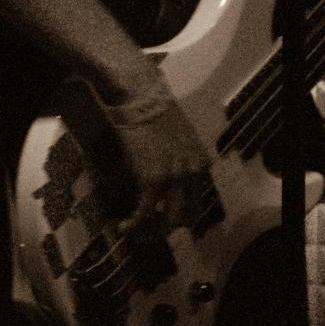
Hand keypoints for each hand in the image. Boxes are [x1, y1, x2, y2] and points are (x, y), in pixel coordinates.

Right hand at [95, 67, 210, 229]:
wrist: (140, 94)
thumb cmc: (155, 109)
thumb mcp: (180, 137)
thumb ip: (180, 159)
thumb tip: (166, 176)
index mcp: (201, 162)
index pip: (198, 201)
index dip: (181, 215)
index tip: (164, 217)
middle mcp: (193, 173)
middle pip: (187, 216)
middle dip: (168, 227)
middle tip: (150, 229)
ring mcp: (174, 178)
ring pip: (168, 220)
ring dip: (151, 231)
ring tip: (134, 231)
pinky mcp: (152, 180)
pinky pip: (145, 213)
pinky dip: (134, 225)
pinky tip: (123, 227)